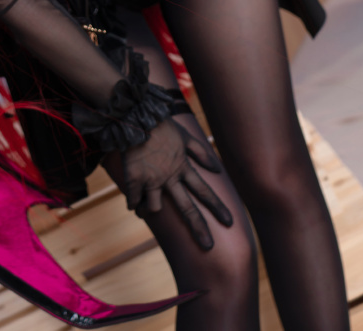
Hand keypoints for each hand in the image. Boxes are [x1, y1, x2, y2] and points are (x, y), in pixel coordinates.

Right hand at [122, 117, 232, 249]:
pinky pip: (133, 201)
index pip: (204, 190)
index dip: (217, 206)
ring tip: (145, 210)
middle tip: (208, 246)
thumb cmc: (161, 125)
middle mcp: (169, 177)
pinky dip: (133, 203)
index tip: (229, 222)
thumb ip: (201, 153)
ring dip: (150, 211)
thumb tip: (217, 169)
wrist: (136, 115)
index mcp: (182, 167)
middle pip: (187, 208)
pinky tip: (133, 204)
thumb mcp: (184, 136)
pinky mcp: (133, 178)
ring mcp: (151, 179)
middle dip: (199, 228)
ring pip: (154, 209)